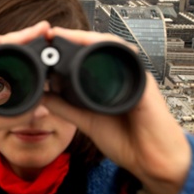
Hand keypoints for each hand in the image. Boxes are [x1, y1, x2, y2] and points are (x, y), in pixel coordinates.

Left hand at [43, 27, 190, 193]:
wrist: (151, 160)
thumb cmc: (124, 139)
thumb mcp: (85, 119)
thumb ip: (64, 106)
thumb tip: (42, 94)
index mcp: (107, 81)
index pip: (86, 56)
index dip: (67, 46)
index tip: (47, 41)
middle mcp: (121, 74)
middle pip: (97, 46)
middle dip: (74, 37)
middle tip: (52, 33)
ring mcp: (133, 75)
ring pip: (111, 46)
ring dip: (87, 38)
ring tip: (67, 35)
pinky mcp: (142, 82)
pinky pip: (127, 58)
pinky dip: (109, 49)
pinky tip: (93, 45)